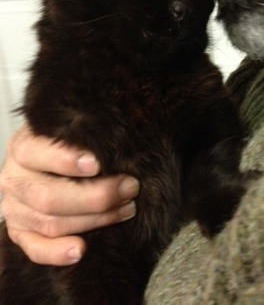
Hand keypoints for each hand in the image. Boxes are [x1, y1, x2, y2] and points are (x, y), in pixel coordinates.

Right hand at [0, 126, 138, 265]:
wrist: (48, 162)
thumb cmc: (69, 142)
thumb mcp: (70, 130)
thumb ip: (83, 134)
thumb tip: (115, 142)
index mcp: (22, 147)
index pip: (36, 153)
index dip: (66, 160)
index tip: (98, 164)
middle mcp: (13, 179)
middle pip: (48, 197)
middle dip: (96, 196)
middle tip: (130, 187)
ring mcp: (14, 208)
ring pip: (50, 224)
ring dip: (94, 220)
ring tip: (126, 209)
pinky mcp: (20, 232)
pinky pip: (35, 250)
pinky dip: (57, 253)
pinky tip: (81, 250)